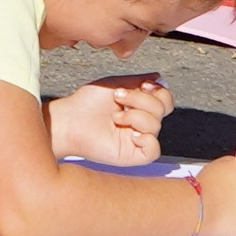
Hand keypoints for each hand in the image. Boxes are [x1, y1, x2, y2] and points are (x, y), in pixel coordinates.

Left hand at [50, 76, 172, 163]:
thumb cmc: (87, 103)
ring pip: (157, 126)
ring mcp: (137, 140)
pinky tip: (130, 134)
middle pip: (163, 110)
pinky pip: (154, 150)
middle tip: (118, 98)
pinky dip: (146, 139)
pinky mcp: (132, 155)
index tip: (142, 85)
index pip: (165, 100)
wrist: (69, 119)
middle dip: (141, 99)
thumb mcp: (116, 84)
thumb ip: (140, 81)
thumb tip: (161, 80)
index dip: (158, 91)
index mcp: (140, 108)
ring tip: (115, 116)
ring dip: (136, 115)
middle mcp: (141, 124)